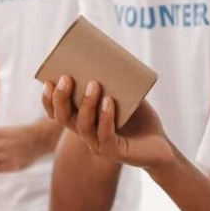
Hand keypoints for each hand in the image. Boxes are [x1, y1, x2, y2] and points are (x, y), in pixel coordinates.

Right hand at [42, 75, 174, 169]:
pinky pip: (105, 135)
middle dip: (61, 98)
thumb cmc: (141, 119)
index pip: (58, 114)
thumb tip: (106, 57)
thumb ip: (114, 83)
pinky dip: (106, 118)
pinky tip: (109, 102)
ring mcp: (100, 145)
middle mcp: (87, 135)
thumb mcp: (126, 97)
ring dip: (86, 104)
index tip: (48, 81)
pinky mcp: (115, 153)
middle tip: (67, 78)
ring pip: (83, 126)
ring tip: (94, 85)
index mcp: (84, 121)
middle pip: (64, 118)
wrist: (161, 145)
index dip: (49, 101)